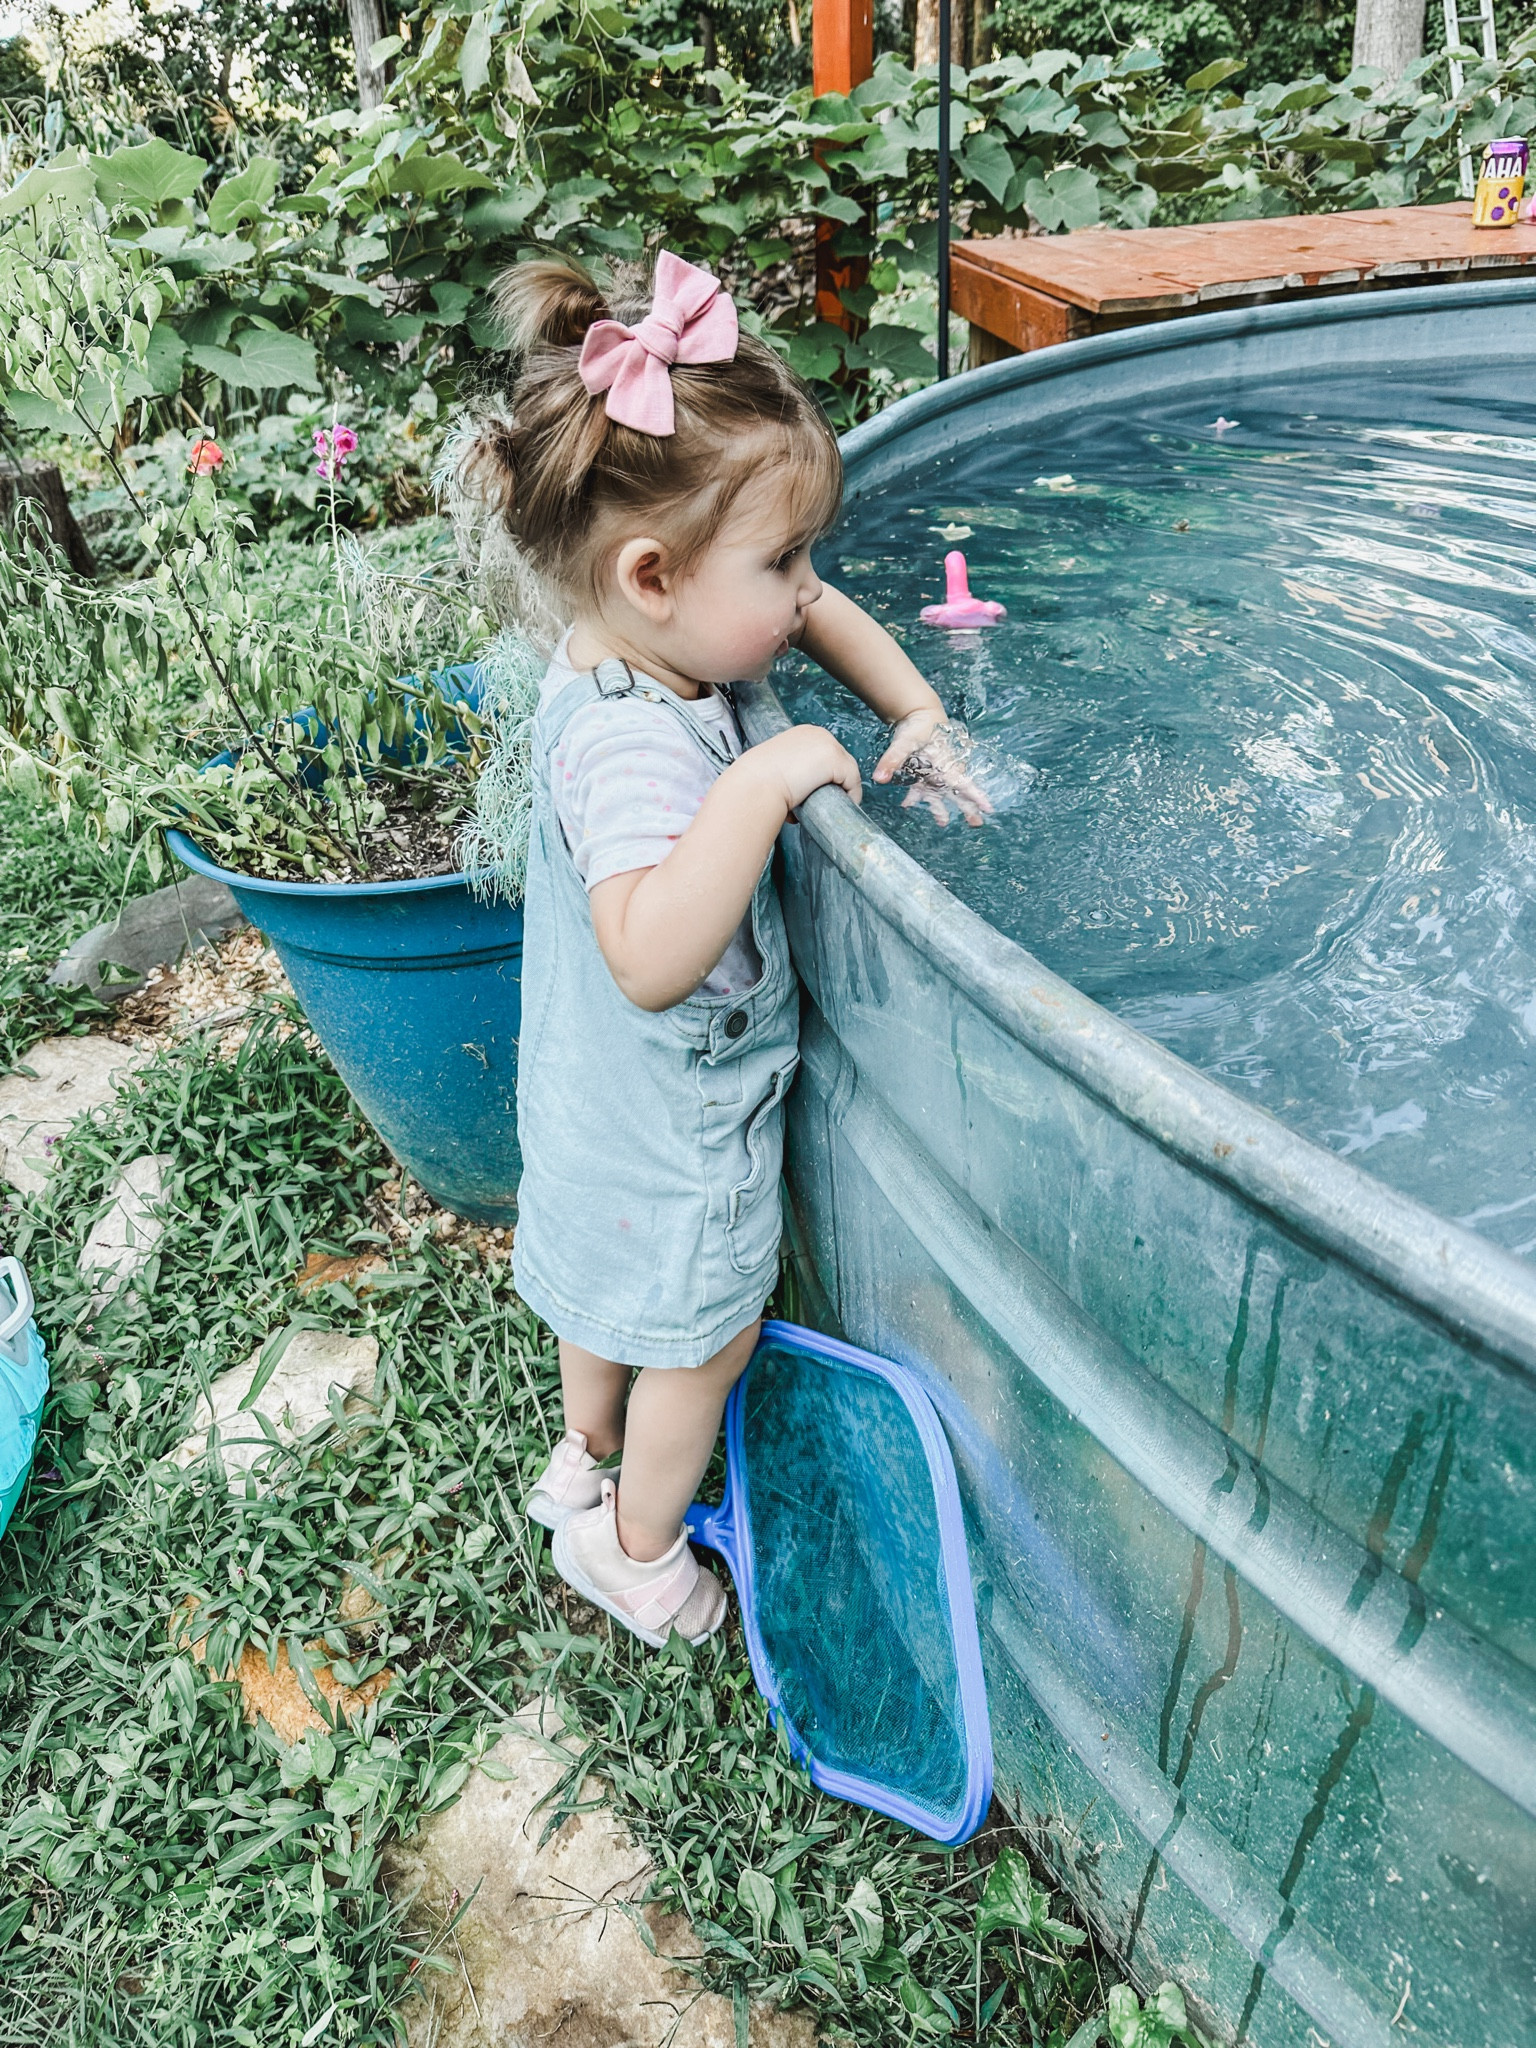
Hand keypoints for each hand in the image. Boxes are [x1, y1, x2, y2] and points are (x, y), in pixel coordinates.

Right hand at [749, 723, 862, 813]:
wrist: (756, 784)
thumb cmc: (759, 782)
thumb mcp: (777, 768)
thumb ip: (791, 771)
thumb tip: (800, 790)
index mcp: (804, 733)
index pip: (825, 754)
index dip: (825, 776)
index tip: (817, 794)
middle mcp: (818, 733)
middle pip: (840, 761)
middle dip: (835, 782)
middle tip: (823, 803)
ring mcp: (828, 744)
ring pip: (848, 771)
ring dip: (842, 790)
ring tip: (829, 807)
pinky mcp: (836, 760)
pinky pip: (853, 782)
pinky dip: (851, 797)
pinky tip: (838, 808)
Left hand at [876, 710, 993, 827]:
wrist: (918, 715)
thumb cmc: (919, 727)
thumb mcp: (905, 742)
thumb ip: (893, 759)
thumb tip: (880, 778)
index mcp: (946, 764)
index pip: (964, 783)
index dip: (976, 796)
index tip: (988, 808)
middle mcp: (942, 772)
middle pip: (957, 793)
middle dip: (967, 808)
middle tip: (976, 823)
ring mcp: (932, 774)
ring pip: (939, 795)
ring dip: (940, 809)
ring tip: (942, 823)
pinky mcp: (921, 774)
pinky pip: (919, 790)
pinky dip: (913, 798)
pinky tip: (906, 806)